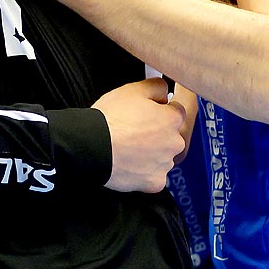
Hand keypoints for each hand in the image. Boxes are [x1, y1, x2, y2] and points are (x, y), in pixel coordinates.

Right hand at [95, 78, 187, 193]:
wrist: (92, 147)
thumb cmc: (111, 119)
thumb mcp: (132, 90)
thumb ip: (156, 86)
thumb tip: (164, 90)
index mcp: (173, 119)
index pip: (176, 112)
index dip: (159, 111)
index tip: (145, 114)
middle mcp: (175, 142)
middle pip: (171, 137)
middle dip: (158, 134)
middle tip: (134, 132)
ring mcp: (165, 164)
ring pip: (163, 157)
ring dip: (151, 154)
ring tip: (129, 149)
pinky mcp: (154, 182)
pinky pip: (154, 178)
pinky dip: (145, 173)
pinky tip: (130, 166)